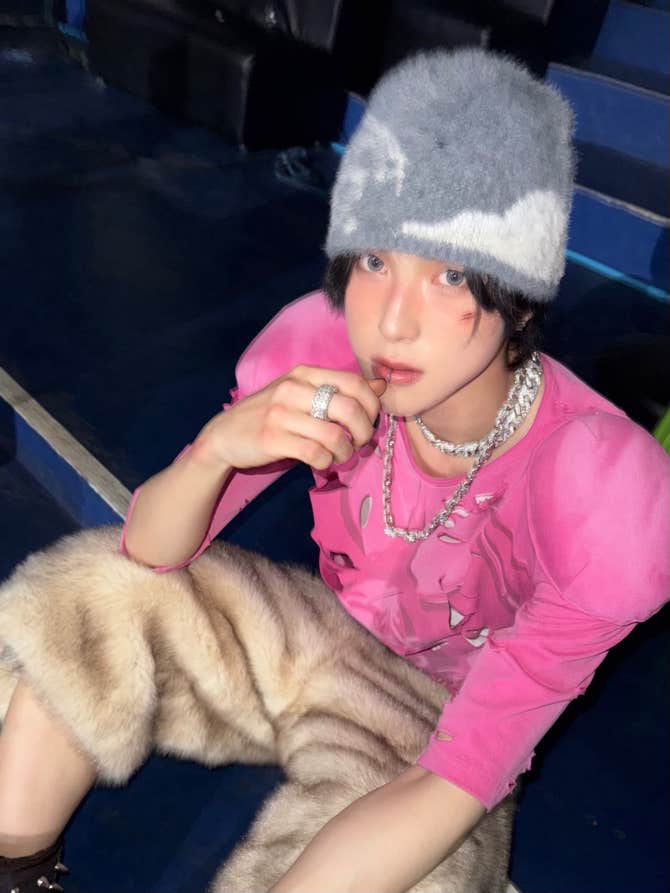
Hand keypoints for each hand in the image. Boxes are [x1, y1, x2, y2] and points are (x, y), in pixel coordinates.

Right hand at [194, 365, 386, 470]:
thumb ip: (338, 388)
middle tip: (359, 442)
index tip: (370, 421)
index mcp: (303, 373)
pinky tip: (322, 462)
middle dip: (364, 432)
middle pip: (350, 410)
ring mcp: (281, 414)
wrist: (224, 435)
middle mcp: (292, 389)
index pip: (354, 383)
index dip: (372, 405)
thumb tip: (380, 385)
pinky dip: (326, 462)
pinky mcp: (272, 440)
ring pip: (335, 436)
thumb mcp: (301, 393)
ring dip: (345, 452)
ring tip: (340, 455)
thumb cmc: (269, 414)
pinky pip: (316, 454)